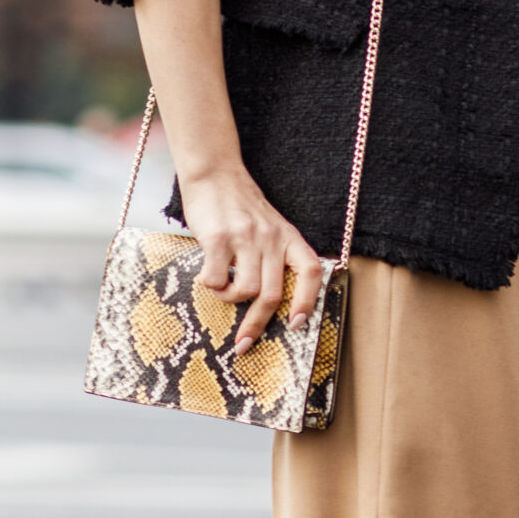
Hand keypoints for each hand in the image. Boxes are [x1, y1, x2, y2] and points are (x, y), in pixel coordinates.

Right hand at [176, 161, 324, 349]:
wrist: (214, 173)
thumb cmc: (239, 206)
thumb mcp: (269, 227)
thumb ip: (274, 256)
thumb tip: (270, 301)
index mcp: (288, 237)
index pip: (311, 271)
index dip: (308, 301)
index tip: (296, 325)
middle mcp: (271, 238)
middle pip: (272, 294)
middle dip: (256, 326)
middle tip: (242, 344)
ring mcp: (245, 238)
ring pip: (245, 291)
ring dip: (229, 298)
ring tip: (221, 286)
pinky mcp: (218, 238)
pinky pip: (216, 279)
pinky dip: (210, 285)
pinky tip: (207, 273)